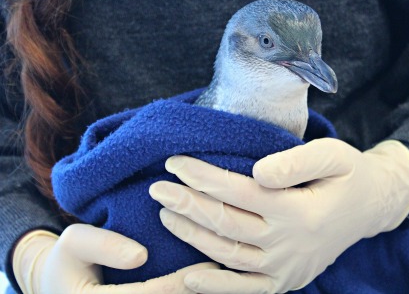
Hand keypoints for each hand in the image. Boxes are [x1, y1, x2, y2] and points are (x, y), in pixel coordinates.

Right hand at [12, 224, 218, 293]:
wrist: (60, 287)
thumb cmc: (69, 260)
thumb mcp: (74, 243)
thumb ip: (102, 245)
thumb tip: (141, 255)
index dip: (181, 283)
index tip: (211, 263)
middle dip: (195, 293)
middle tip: (225, 273)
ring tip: (223, 282)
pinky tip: (203, 287)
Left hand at [149, 139, 408, 293]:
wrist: (368, 208)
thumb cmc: (346, 175)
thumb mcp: (332, 156)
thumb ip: (296, 162)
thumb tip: (257, 172)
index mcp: (299, 210)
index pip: (239, 193)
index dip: (204, 178)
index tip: (175, 163)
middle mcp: (289, 244)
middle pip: (227, 224)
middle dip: (187, 205)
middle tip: (157, 189)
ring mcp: (285, 268)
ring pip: (228, 254)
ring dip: (193, 236)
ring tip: (166, 215)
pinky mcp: (284, 281)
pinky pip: (244, 288)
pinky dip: (216, 285)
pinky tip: (188, 275)